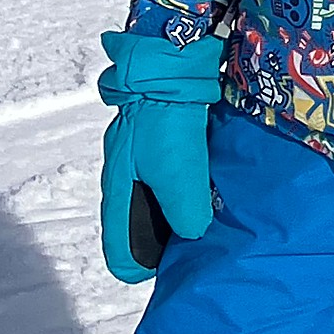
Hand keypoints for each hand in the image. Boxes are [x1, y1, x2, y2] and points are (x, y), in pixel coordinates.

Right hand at [96, 28, 224, 281]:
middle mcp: (125, 183)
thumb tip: (195, 233)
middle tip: (201, 247)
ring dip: (180, 214)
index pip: (121, 256)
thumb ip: (185, 208)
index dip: (144, 268)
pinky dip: (188, 189)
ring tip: (212, 218)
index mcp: (119, 195)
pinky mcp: (156, 145)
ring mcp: (139, 163)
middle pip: (140, 232)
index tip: (176, 267)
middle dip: (165, 244)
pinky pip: (170, 179)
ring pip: (156, 205)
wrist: (167, 66)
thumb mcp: (177, 170)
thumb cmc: (164, 121)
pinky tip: (214, 187)